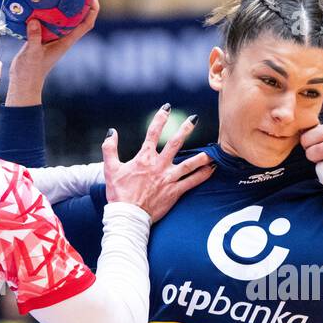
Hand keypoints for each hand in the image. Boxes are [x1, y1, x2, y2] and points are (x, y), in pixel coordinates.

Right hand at [5, 0, 101, 105]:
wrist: (23, 81)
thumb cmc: (30, 71)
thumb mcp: (32, 54)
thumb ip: (34, 38)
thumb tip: (34, 20)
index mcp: (66, 41)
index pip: (87, 23)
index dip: (93, 8)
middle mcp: (63, 36)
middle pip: (78, 15)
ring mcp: (53, 35)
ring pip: (63, 15)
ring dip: (63, 1)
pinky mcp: (42, 35)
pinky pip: (47, 18)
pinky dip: (45, 8)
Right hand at [102, 106, 213, 221]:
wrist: (128, 215)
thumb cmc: (118, 192)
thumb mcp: (110, 168)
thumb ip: (109, 148)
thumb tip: (112, 131)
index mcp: (144, 158)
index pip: (153, 133)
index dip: (160, 118)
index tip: (167, 108)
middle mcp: (158, 166)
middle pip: (175, 143)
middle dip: (185, 129)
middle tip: (194, 119)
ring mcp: (168, 179)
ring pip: (189, 164)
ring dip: (201, 156)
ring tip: (212, 150)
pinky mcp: (174, 192)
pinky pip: (192, 182)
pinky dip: (203, 175)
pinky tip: (212, 170)